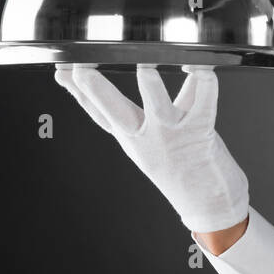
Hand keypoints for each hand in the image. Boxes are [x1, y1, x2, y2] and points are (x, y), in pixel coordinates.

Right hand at [53, 63, 249, 233]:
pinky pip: (203, 104)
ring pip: (158, 106)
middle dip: (96, 90)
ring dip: (151, 86)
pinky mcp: (200, 133)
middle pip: (114, 112)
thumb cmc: (186, 168)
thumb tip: (166, 73)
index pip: (99, 113)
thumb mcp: (161, 137)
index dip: (78, 92)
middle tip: (81, 69)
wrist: (210, 205)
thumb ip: (165, 103)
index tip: (63, 70)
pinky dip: (205, 84)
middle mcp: (147, 137)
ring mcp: (172, 136)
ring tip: (145, 68)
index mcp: (132, 137)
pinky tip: (202, 69)